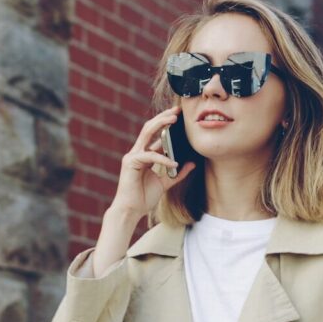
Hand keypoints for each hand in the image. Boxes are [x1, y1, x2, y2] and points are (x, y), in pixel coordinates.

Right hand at [110, 105, 197, 220]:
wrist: (131, 211)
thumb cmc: (144, 197)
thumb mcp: (165, 183)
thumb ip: (178, 173)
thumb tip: (192, 163)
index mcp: (144, 155)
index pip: (155, 134)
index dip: (166, 124)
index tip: (179, 116)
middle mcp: (137, 152)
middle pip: (149, 128)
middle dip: (163, 117)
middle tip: (177, 111)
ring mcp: (132, 156)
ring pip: (146, 134)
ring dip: (161, 125)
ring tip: (174, 120)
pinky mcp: (130, 163)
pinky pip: (150, 156)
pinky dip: (163, 159)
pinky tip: (174, 164)